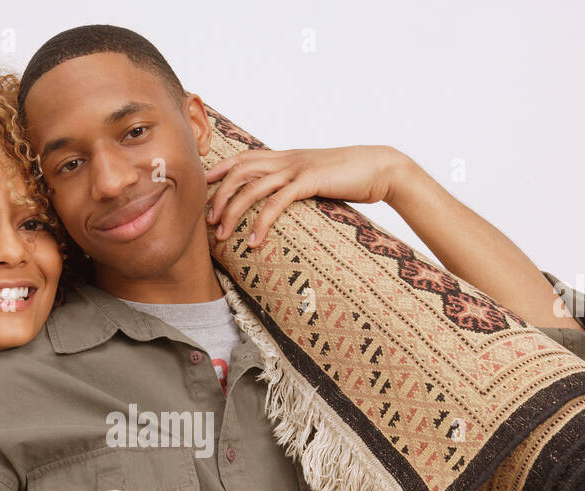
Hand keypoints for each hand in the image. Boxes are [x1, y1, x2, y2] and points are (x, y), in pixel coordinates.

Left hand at [205, 144, 413, 247]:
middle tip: (209, 222)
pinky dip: (261, 222)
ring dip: (232, 211)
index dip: (220, 171)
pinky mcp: (309, 181)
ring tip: (222, 234)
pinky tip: (254, 241)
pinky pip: (277, 202)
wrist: (382, 168)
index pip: (244, 158)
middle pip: (240, 171)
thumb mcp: (317, 178)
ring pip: (252, 187)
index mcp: (286, 156)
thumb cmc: (350, 178)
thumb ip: (297, 185)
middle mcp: (287, 159)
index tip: (202, 188)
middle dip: (218, 196)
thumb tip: (283, 200)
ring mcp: (297, 168)